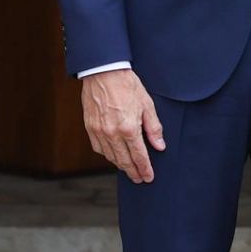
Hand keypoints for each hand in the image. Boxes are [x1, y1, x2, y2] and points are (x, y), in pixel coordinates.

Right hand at [80, 69, 165, 183]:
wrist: (104, 72)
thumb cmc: (127, 85)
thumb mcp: (147, 105)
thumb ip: (154, 128)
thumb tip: (160, 146)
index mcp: (129, 128)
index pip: (139, 156)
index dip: (145, 169)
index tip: (149, 177)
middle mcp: (113, 134)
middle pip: (124, 161)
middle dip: (133, 172)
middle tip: (140, 179)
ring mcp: (99, 132)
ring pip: (111, 157)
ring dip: (120, 165)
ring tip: (129, 169)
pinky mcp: (90, 128)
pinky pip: (99, 149)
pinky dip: (107, 155)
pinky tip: (114, 155)